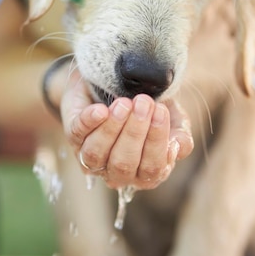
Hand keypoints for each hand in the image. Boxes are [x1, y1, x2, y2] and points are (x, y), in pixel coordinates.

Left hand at [60, 68, 192, 189]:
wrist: (116, 83)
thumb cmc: (148, 108)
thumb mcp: (171, 119)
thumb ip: (180, 136)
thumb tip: (176, 148)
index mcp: (144, 172)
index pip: (151, 169)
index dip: (156, 142)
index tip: (161, 112)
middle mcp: (116, 172)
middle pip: (123, 163)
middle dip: (135, 132)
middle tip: (144, 102)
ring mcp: (91, 156)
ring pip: (97, 154)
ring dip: (112, 128)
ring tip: (124, 104)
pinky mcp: (73, 136)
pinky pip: (77, 133)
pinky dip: (89, 122)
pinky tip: (101, 110)